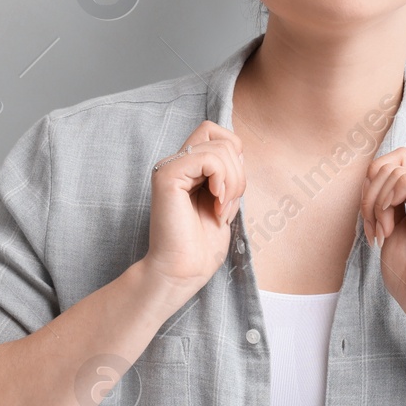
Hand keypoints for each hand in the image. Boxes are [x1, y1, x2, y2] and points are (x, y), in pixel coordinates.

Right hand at [143, 121, 246, 294]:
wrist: (182, 271)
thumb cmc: (202, 246)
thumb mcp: (225, 201)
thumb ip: (228, 174)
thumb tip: (238, 150)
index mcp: (189, 168)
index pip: (219, 134)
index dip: (235, 158)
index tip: (231, 193)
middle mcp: (177, 163)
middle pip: (223, 138)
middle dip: (238, 172)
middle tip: (227, 204)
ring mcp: (170, 167)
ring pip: (221, 147)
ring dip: (233, 182)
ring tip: (221, 209)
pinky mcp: (166, 175)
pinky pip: (209, 158)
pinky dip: (223, 182)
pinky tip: (216, 205)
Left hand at [360, 148, 405, 326]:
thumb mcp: (386, 227)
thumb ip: (383, 201)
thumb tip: (372, 175)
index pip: (391, 164)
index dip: (370, 184)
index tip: (367, 220)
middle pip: (394, 160)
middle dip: (370, 189)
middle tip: (372, 225)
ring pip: (398, 169)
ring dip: (377, 200)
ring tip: (382, 231)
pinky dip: (392, 196)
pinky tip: (390, 223)